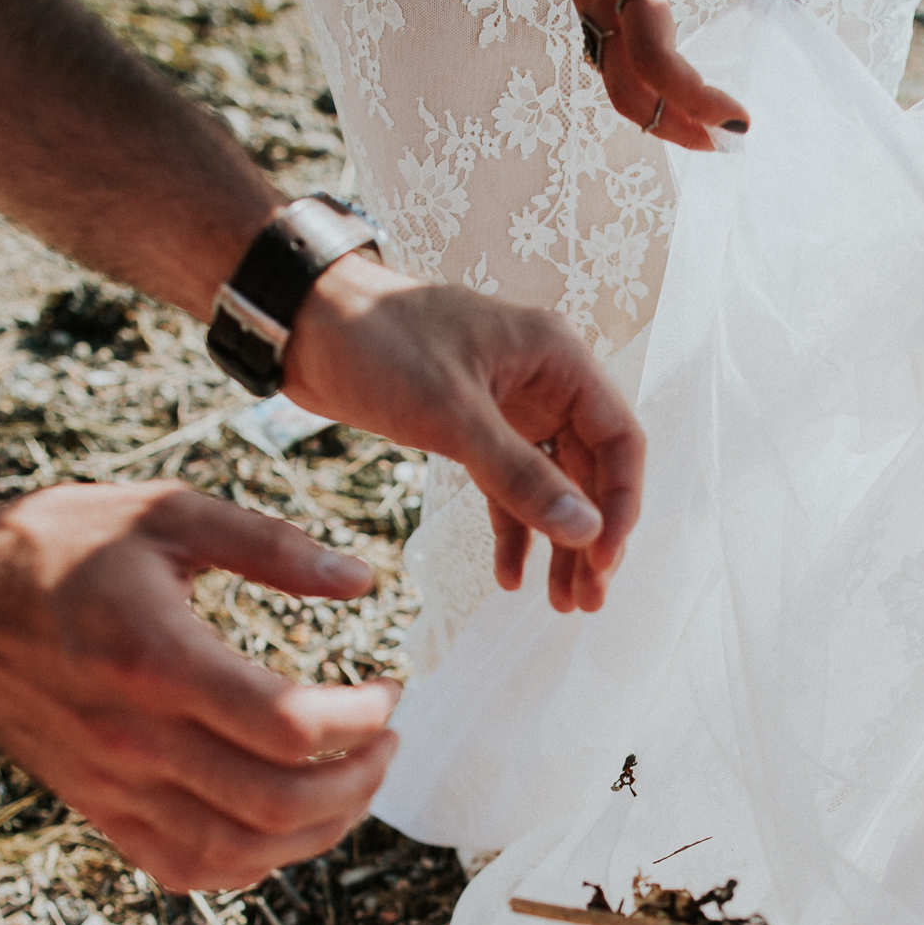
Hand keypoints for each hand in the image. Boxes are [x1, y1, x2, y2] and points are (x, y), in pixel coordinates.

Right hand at [0, 482, 399, 889]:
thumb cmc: (63, 546)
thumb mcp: (167, 512)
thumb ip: (269, 545)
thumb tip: (360, 580)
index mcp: (158, 659)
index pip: (287, 725)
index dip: (361, 720)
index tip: (388, 692)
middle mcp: (135, 736)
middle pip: (277, 802)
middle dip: (359, 781)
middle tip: (387, 742)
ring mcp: (115, 783)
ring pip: (241, 850)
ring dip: (321, 830)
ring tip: (356, 784)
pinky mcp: (99, 808)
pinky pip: (189, 867)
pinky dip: (254, 861)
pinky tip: (288, 823)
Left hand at [281, 254, 643, 611]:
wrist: (302, 320)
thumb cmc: (377, 341)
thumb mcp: (451, 413)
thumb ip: (519, 475)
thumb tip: (585, 533)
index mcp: (557, 358)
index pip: (618, 439)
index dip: (621, 504)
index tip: (603, 561)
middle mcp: (544, 381)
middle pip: (589, 470)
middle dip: (590, 537)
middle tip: (587, 602)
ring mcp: (509, 406)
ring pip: (550, 485)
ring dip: (556, 542)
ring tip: (560, 604)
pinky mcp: (470, 427)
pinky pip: (506, 487)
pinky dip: (511, 531)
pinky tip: (509, 577)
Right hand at [551, 0, 783, 150]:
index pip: (651, 53)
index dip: (692, 98)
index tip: (738, 119)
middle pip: (626, 88)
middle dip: (679, 127)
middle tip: (731, 141)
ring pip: (613, 82)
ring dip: (662, 116)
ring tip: (713, 128)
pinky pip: (608, 60)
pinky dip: (646, 89)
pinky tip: (681, 92)